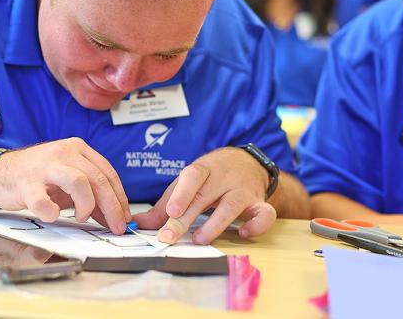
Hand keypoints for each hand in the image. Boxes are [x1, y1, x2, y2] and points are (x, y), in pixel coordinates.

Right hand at [0, 137, 130, 233]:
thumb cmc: (37, 178)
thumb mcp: (68, 182)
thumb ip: (91, 195)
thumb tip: (113, 216)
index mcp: (77, 149)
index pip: (107, 172)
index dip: (120, 197)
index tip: (124, 217)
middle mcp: (64, 152)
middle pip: (97, 178)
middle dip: (111, 206)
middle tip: (116, 226)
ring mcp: (45, 166)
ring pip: (78, 181)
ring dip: (86, 205)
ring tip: (82, 218)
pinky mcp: (26, 182)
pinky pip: (42, 200)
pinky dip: (51, 211)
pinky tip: (53, 216)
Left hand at [133, 147, 275, 244]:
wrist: (248, 163)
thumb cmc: (211, 178)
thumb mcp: (188, 185)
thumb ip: (164, 205)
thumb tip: (137, 224)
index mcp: (204, 169)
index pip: (193, 176)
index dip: (182, 194)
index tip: (170, 212)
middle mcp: (225, 177)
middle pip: (206, 195)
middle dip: (187, 217)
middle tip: (170, 237)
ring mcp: (244, 190)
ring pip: (233, 204)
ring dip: (216, 224)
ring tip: (199, 239)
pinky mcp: (260, 203)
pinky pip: (265, 214)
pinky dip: (257, 225)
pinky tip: (243, 234)